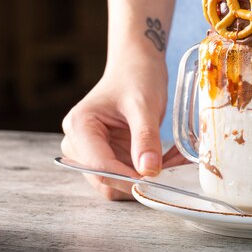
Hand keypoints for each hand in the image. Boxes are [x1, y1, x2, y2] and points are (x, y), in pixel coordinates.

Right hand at [61, 60, 186, 199]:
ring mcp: (91, 153)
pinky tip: (167, 160)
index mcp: (79, 127)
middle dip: (138, 181)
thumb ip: (145, 137)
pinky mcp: (108, 157)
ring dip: (145, 180)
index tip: (158, 179)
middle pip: (105, 181)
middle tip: (173, 169)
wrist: (136, 66)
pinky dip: (147, 174)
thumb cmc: (136, 77)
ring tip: (173, 162)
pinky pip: (126, 177)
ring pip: (116, 185)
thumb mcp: (144, 105)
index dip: (128, 179)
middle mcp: (78, 144)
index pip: (99, 167)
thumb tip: (149, 172)